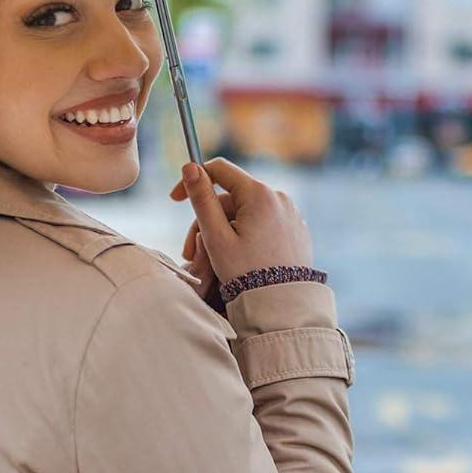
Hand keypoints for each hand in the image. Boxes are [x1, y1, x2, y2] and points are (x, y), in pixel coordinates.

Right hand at [167, 157, 313, 301]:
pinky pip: (265, 223)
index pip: (219, 170)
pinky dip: (247, 235)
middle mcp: (279, 197)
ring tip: (213, 260)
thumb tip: (190, 166)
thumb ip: (202, 199)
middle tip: (190, 252)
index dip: (194, 179)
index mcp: (259, 194)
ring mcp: (291, 213)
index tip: (175, 199)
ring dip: (226, 230)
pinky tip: (239, 258)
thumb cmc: (246, 274)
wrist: (283, 306)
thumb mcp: (216, 237)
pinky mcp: (296, 230)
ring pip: (246, 213)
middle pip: (231, 199)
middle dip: (207, 221)